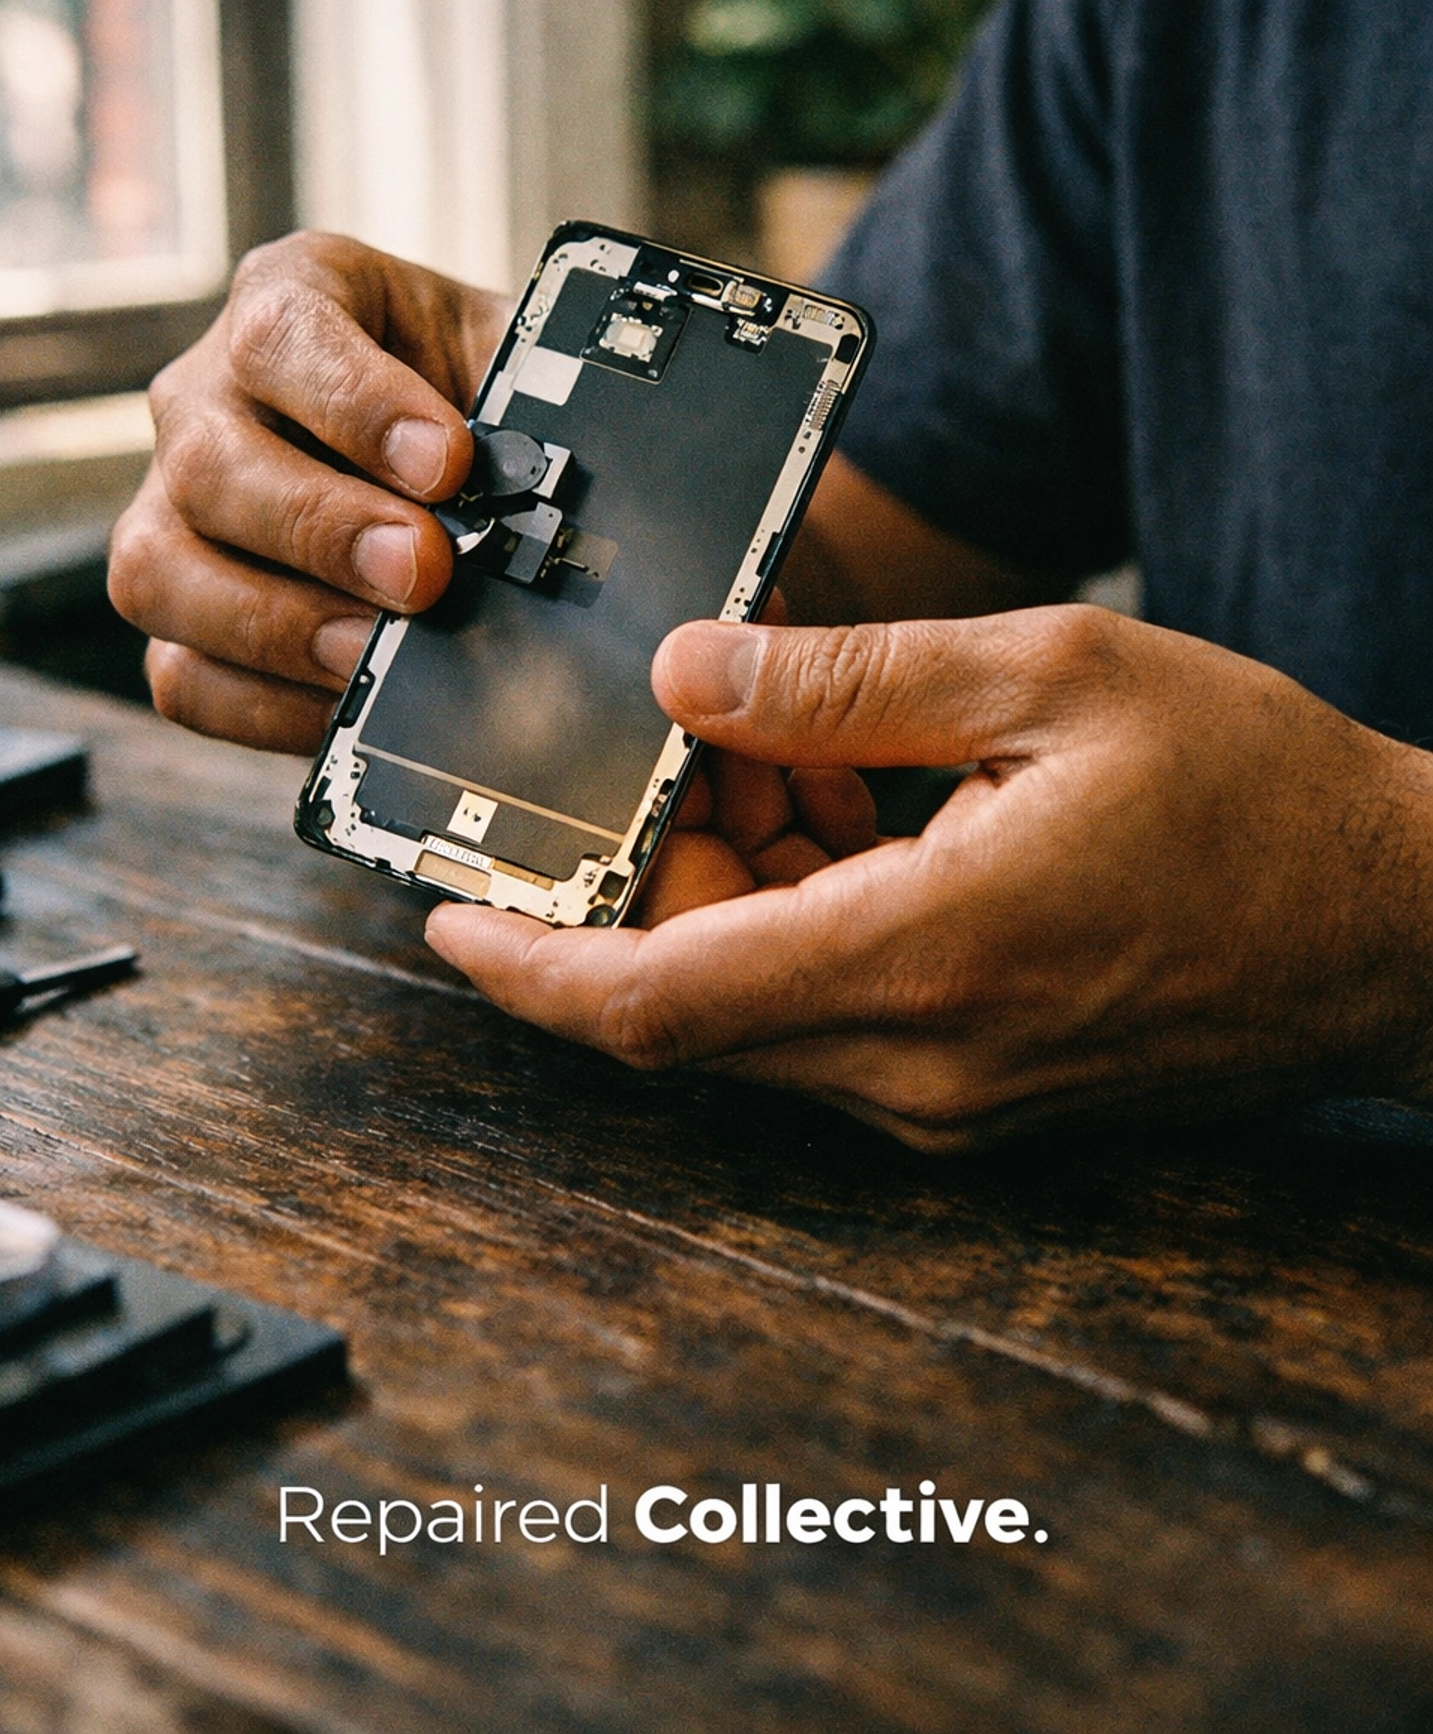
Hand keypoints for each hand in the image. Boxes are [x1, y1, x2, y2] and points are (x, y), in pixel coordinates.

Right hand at [109, 232, 509, 751]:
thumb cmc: (480, 397)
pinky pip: (179, 672)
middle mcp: (206, 395)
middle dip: (323, 530)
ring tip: (376, 651)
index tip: (449, 462)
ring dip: (275, 624)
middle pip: (208, 462)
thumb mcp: (515, 364)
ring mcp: (171, 504)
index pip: (283, 332)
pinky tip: (347, 700)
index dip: (358, 403)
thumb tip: (550, 478)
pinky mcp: (179, 607)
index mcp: (291, 299)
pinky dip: (261, 701)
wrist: (465, 457)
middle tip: (424, 571)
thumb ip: (526, 403)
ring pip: (157, 568)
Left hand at [425, 606, 1432, 1146]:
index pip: (652, 1006)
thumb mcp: (1050, 675)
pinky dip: (798, 928)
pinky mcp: (981, 1098)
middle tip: (663, 762)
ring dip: (726, 901)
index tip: (437, 918)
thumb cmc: (1254, 790)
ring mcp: (952, 1102)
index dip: (522, 969)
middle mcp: (919, 1069)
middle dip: (633, 893)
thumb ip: (851, 677)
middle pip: (684, 1011)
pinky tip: (861, 820)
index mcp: (923, 959)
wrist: (1399, 927)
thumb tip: (688, 672)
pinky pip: (830, 1025)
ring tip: (795, 764)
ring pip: (755, 1016)